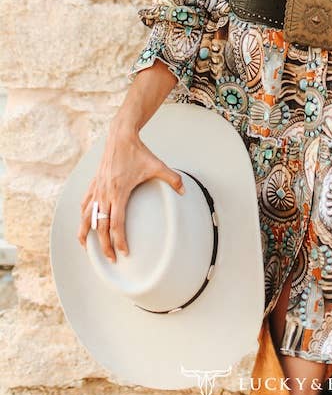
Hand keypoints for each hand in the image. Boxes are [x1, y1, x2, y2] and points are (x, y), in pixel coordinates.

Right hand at [77, 123, 185, 262]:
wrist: (120, 136)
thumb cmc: (138, 152)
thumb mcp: (157, 165)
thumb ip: (172, 179)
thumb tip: (184, 191)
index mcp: (119, 192)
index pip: (116, 224)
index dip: (119, 241)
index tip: (124, 253)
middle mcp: (104, 193)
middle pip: (100, 226)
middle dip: (104, 245)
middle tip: (110, 258)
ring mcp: (97, 189)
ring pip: (87, 217)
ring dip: (86, 234)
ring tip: (86, 248)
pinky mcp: (94, 183)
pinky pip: (85, 204)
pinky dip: (83, 216)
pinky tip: (84, 223)